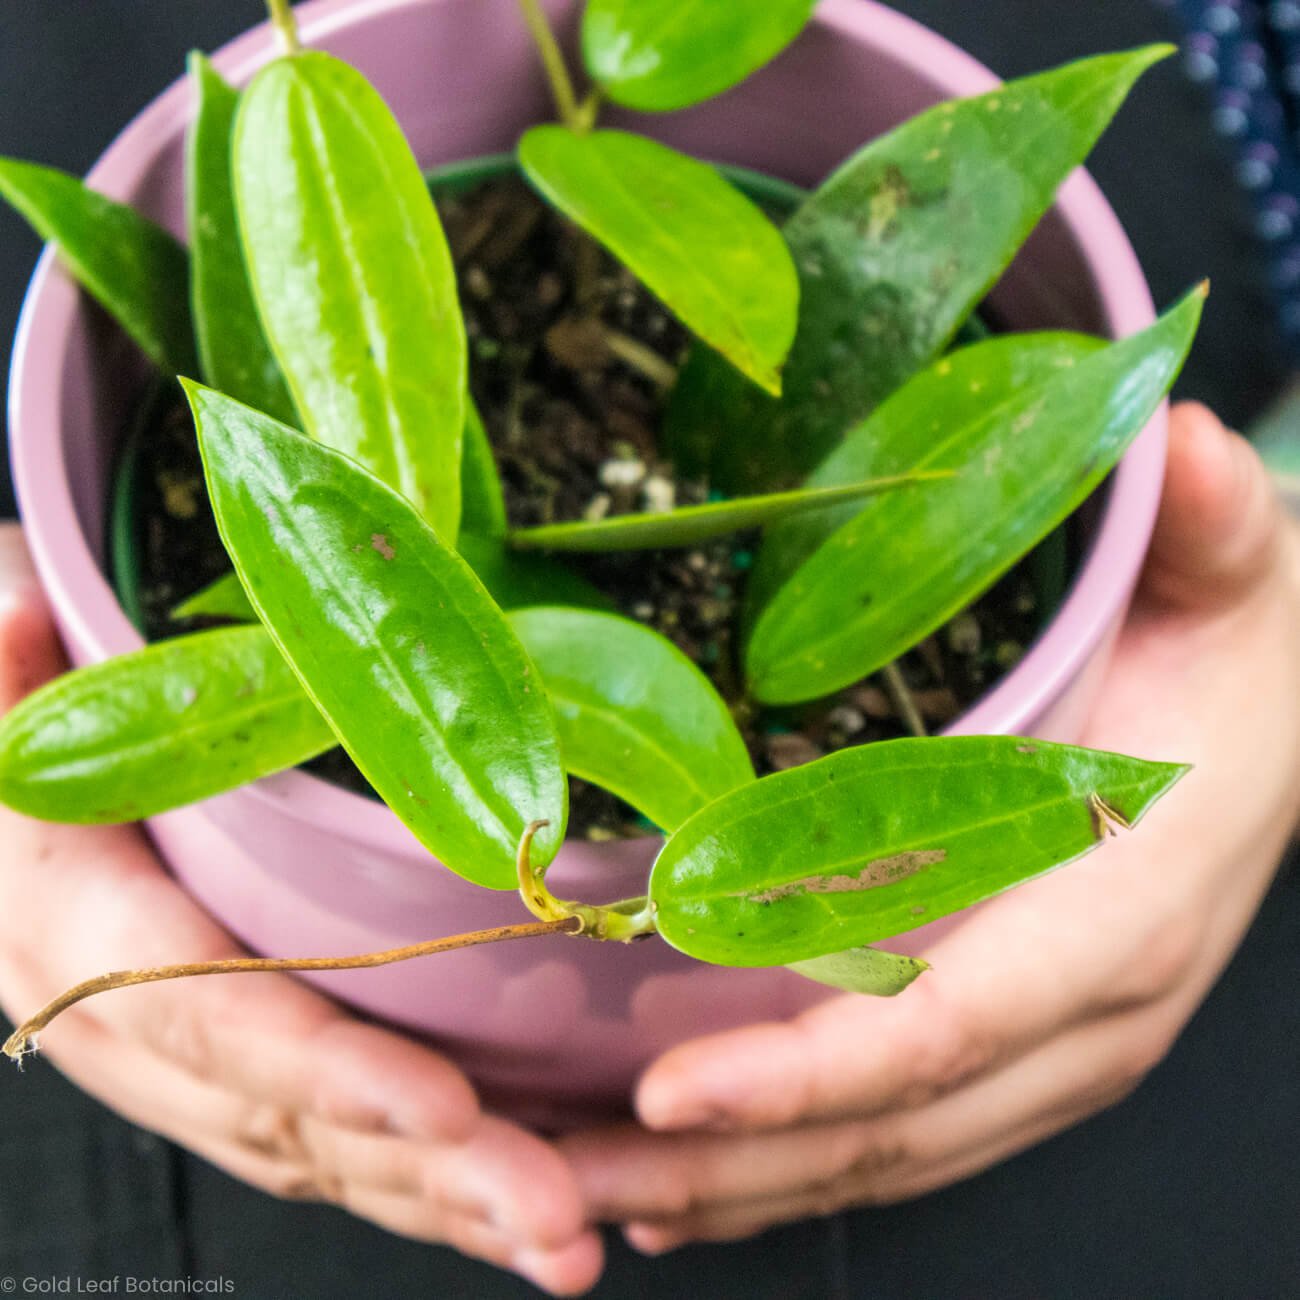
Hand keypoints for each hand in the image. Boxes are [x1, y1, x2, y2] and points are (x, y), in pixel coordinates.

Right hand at [0, 523, 602, 1295]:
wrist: (3, 848)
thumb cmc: (28, 768)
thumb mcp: (3, 717)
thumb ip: (11, 673)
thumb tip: (11, 590)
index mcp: (91, 940)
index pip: (219, 1016)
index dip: (329, 1068)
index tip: (446, 1108)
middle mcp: (152, 1037)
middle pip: (303, 1121)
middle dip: (435, 1178)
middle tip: (560, 1217)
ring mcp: (210, 1076)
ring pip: (338, 1162)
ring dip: (456, 1210)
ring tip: (575, 1243)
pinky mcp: (258, 1083)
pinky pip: (351, 1156)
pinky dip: (439, 1197)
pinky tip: (532, 1225)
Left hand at [562, 402, 1299, 1251]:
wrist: (1273, 724)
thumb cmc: (1226, 656)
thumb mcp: (1230, 582)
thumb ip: (1213, 531)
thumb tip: (1197, 447)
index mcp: (1122, 911)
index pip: (952, 1022)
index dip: (810, 1068)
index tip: (667, 1092)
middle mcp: (1085, 1014)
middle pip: (889, 1125)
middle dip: (725, 1165)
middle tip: (554, 1177)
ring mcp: (1049, 1047)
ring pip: (881, 1154)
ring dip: (730, 1187)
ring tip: (581, 1193)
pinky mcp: (1016, 1046)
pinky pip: (893, 1129)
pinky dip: (781, 1162)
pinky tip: (679, 1177)